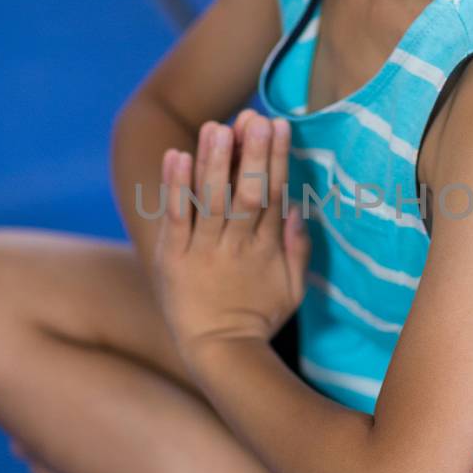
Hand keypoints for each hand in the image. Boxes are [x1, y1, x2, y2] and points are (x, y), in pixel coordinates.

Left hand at [151, 111, 309, 374]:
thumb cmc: (259, 319)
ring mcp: (203, 252)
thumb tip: (298, 209)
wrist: (219, 354)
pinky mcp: (173, 260)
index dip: (276, 159)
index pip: (274, 195)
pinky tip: (176, 156)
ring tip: (217, 126)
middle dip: (251, 154)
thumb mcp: (292, 290)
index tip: (279, 126)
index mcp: (267, 249)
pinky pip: (176, 219)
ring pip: (211, 201)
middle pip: (247, 193)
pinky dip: (175, 188)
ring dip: (214, 162)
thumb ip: (298, 249)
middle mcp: (236, 247)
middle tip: (254, 117)